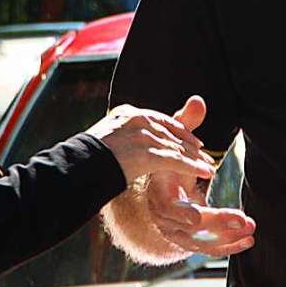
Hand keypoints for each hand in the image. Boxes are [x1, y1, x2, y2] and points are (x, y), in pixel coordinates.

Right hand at [88, 96, 215, 183]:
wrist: (77, 166)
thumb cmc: (84, 159)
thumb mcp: (103, 138)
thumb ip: (119, 137)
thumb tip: (120, 146)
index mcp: (127, 113)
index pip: (159, 119)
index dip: (177, 130)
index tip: (189, 138)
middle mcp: (138, 120)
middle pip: (172, 132)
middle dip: (189, 144)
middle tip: (203, 153)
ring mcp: (144, 136)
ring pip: (177, 147)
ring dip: (195, 158)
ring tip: (208, 167)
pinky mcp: (148, 153)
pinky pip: (177, 161)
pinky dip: (193, 167)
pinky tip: (205, 172)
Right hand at [146, 96, 254, 257]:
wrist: (161, 186)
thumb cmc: (171, 160)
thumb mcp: (176, 140)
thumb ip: (186, 123)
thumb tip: (198, 101)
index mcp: (161, 192)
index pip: (170, 207)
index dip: (183, 212)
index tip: (199, 214)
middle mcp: (166, 217)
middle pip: (190, 229)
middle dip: (217, 224)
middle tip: (243, 219)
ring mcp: (177, 232)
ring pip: (200, 242)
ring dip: (227, 238)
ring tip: (251, 228)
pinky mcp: (190, 240)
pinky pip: (208, 249)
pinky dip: (228, 247)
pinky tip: (248, 241)